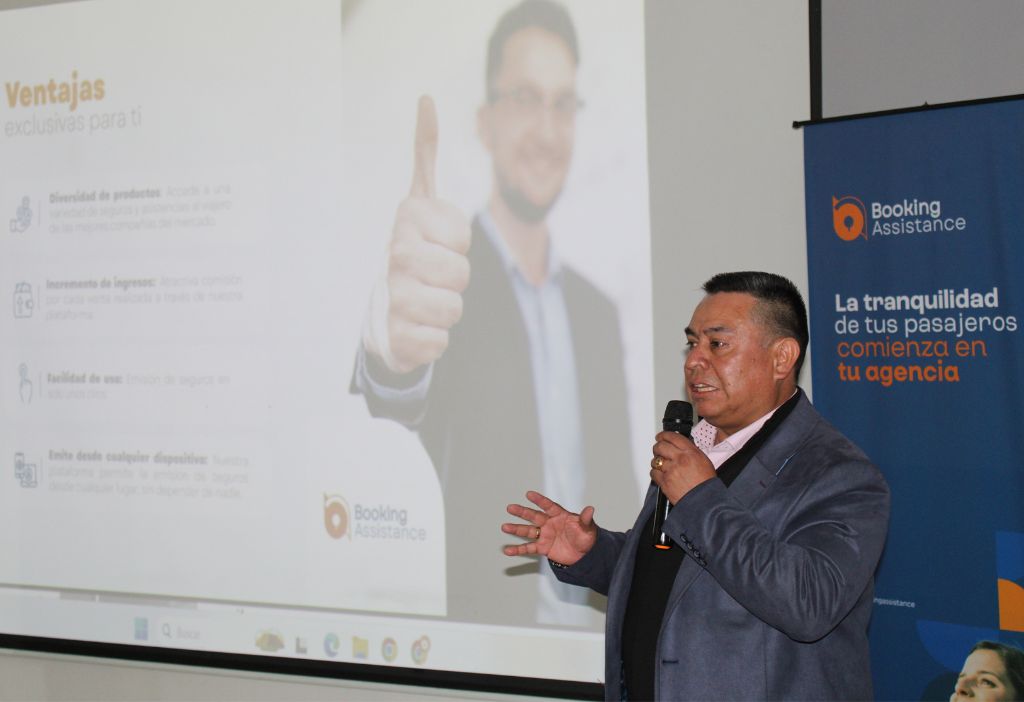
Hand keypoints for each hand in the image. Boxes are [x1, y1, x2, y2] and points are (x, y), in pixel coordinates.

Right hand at [377, 95, 471, 372]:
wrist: (381, 314)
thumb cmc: (410, 256)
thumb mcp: (418, 204)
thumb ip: (424, 154)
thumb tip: (426, 99)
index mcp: (405, 221)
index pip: (462, 237)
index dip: (458, 244)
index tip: (435, 244)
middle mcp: (395, 255)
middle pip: (460, 274)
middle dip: (454, 279)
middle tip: (430, 276)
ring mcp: (393, 297)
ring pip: (454, 309)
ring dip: (447, 310)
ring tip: (424, 302)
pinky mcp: (397, 339)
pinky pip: (441, 342)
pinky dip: (435, 340)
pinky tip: (415, 329)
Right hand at [501, 490, 596, 565]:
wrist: (585, 555)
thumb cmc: (586, 537)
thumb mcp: (587, 528)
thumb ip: (585, 519)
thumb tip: (590, 508)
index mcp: (560, 515)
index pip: (548, 506)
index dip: (539, 500)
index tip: (529, 494)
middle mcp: (549, 523)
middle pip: (534, 516)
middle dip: (522, 512)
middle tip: (510, 507)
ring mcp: (545, 535)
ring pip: (528, 531)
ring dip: (516, 529)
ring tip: (505, 527)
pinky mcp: (543, 547)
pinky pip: (528, 548)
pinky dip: (518, 549)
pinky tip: (508, 550)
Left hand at [650, 430, 715, 503]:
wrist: (705, 501)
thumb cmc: (707, 484)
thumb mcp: (704, 461)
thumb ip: (691, 452)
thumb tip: (681, 447)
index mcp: (691, 452)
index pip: (673, 437)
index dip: (664, 435)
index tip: (661, 436)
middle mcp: (680, 459)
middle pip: (660, 446)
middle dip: (658, 447)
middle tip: (658, 449)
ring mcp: (671, 470)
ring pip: (655, 460)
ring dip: (657, 461)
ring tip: (661, 464)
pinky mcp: (665, 482)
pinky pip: (653, 473)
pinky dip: (655, 473)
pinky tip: (660, 474)